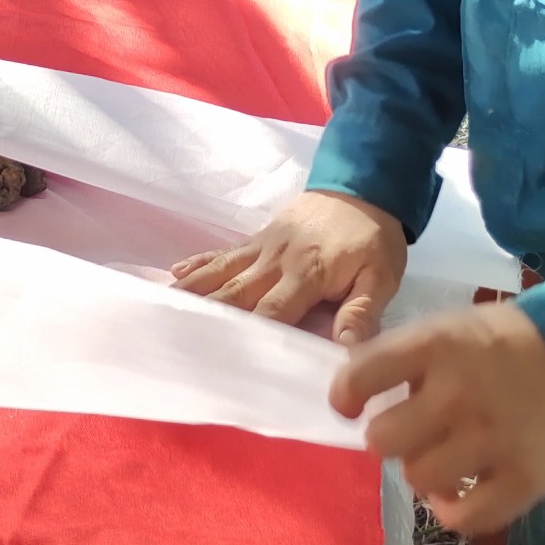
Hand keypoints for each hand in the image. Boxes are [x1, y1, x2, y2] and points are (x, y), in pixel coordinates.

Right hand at [171, 189, 408, 341]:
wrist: (364, 185)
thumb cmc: (373, 238)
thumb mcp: (381, 277)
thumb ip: (362, 313)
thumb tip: (347, 351)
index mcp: (306, 274)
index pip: (272, 311)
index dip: (248, 335)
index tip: (224, 360)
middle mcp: (275, 261)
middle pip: (235, 293)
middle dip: (206, 317)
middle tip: (175, 340)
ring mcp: (262, 247)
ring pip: (221, 272)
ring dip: (192, 291)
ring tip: (162, 309)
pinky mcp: (257, 238)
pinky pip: (223, 252)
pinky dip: (198, 263)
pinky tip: (174, 275)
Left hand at [332, 303, 544, 534]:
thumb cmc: (509, 343)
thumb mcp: (452, 328)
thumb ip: (406, 357)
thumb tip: (356, 391)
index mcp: (436, 347)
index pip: (361, 375)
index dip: (345, 395)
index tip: (349, 404)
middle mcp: (457, 395)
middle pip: (382, 440)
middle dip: (388, 438)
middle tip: (409, 433)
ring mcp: (491, 441)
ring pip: (417, 479)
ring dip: (422, 472)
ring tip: (440, 459)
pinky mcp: (523, 481)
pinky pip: (463, 518)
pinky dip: (451, 511)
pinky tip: (455, 495)